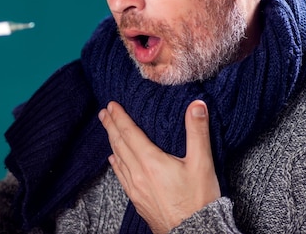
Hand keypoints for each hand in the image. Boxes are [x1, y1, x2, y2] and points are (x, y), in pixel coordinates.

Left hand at [98, 100, 219, 233]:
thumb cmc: (199, 200)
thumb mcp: (202, 163)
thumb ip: (198, 132)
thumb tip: (197, 105)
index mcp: (150, 161)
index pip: (128, 132)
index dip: (119, 117)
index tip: (111, 105)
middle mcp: (138, 174)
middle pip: (119, 144)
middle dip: (110, 126)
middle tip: (103, 113)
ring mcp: (135, 189)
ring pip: (118, 159)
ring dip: (111, 142)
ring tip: (107, 130)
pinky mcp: (138, 200)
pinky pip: (121, 176)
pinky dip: (116, 163)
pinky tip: (114, 160)